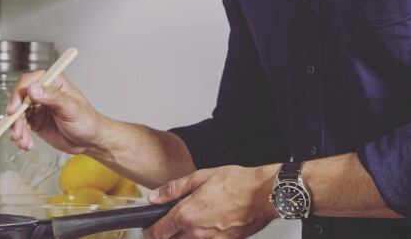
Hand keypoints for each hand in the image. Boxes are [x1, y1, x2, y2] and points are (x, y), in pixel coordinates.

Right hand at [7, 71, 101, 154]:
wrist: (90, 140)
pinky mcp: (36, 122)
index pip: (29, 81)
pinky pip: (22, 127)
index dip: (19, 94)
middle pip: (20, 100)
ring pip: (18, 115)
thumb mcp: (71, 108)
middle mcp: (44, 93)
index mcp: (54, 83)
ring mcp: (38, 108)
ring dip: (17, 129)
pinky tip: (26, 144)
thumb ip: (53, 97)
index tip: (14, 108)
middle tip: (17, 131)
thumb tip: (34, 89)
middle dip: (16, 117)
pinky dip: (21, 136)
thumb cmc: (87, 120)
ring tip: (23, 141)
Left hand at [144, 164, 279, 238]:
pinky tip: (207, 224)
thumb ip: (174, 188)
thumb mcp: (201, 177)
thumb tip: (155, 196)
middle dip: (166, 235)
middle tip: (167, 225)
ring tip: (190, 221)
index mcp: (188, 214)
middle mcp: (197, 232)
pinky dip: (201, 237)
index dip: (149, 231)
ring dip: (183, 236)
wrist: (263, 195)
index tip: (148, 228)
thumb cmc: (237, 183)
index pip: (158, 232)